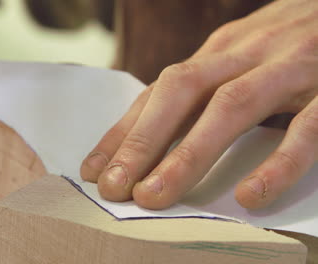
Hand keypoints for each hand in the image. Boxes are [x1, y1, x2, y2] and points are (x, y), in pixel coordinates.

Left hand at [80, 0, 317, 209]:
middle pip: (181, 93)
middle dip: (142, 143)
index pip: (159, 92)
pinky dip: (277, 162)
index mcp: (219, 51)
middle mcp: (245, 54)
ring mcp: (288, 68)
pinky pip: (307, 127)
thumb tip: (156, 134)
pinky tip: (249, 194)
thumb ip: (206, 89)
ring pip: (230, 107)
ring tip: (155, 196)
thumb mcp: (241, 57)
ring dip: (188, 154)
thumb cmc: (290, 41)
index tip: (95, 170)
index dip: (123, 131)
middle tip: (114, 189)